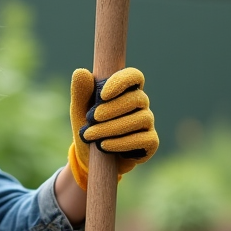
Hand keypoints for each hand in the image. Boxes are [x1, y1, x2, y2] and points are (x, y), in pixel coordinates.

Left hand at [67, 67, 158, 189]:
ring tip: (90, 135)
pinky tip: (104, 145)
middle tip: (90, 118)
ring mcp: (147, 123)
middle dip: (111, 109)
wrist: (90, 158)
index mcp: (125, 90)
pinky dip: (121, 143)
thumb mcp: (79, 110)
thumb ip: (81, 92)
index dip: (121, 82)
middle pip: (136, 99)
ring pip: (139, 119)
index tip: (102, 95)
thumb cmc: (88, 128)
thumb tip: (81, 72)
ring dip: (112, 128)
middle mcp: (140, 104)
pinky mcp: (150, 142)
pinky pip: (143, 139)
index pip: (134, 76)